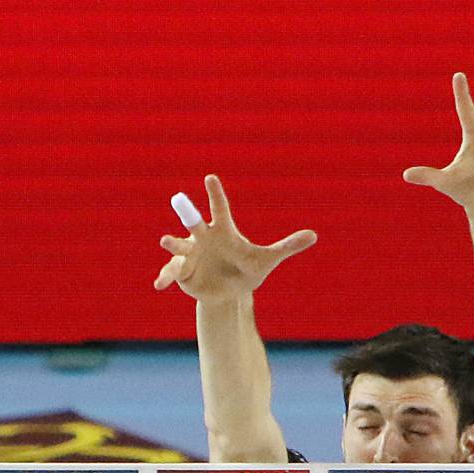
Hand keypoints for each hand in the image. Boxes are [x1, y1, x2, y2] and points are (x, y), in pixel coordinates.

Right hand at [153, 175, 316, 300]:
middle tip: (179, 198)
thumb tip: (314, 235)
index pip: (220, 209)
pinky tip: (159, 285)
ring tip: (166, 241)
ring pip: (179, 246)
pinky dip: (164, 277)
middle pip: (194, 222)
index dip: (216, 195)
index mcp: (222, 231)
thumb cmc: (247, 269)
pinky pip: (171, 273)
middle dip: (188, 212)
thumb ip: (287, 246)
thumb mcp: (267, 260)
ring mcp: (190, 254)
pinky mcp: (182, 273)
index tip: (210, 178)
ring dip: (173, 244)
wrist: (230, 292)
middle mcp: (203, 238)